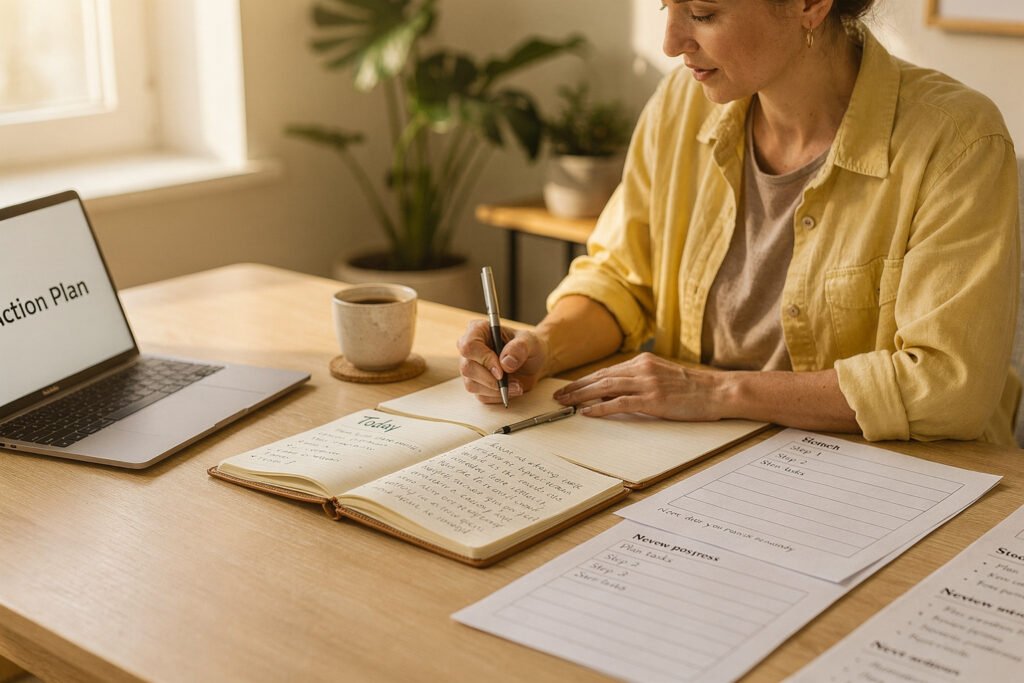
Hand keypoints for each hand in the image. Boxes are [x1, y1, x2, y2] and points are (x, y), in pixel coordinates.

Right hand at [456, 320, 547, 403]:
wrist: (533, 362)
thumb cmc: (529, 347)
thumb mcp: (530, 342)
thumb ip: (519, 348)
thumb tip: (506, 362)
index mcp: (479, 330)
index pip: (469, 345)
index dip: (483, 359)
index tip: (501, 370)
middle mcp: (470, 349)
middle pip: (467, 368)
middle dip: (490, 379)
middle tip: (510, 381)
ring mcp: (471, 367)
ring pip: (472, 384)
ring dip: (496, 390)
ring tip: (517, 385)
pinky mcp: (476, 383)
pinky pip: (481, 395)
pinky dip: (498, 396)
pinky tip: (512, 389)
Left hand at [552, 353, 722, 420]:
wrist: (716, 391)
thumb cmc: (691, 389)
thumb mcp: (662, 376)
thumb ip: (639, 380)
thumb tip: (613, 392)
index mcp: (643, 362)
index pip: (606, 371)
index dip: (585, 380)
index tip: (569, 388)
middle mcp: (642, 369)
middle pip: (601, 377)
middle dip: (576, 387)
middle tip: (558, 396)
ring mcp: (647, 383)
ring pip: (605, 388)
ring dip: (581, 396)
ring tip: (565, 403)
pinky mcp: (653, 399)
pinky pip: (620, 403)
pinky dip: (600, 407)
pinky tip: (587, 412)